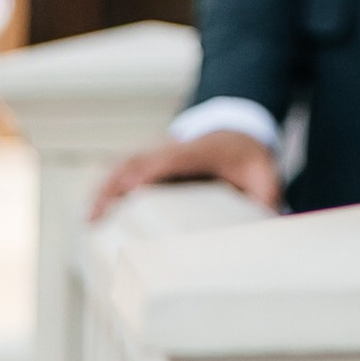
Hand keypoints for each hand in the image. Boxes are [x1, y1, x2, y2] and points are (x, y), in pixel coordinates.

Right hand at [88, 129, 281, 222]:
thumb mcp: (266, 175)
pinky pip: (123, 170)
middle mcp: (176, 148)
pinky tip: (93, 214)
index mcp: (206, 150)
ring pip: (124, 164)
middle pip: (140, 160)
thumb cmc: (249, 158)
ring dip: (105, 189)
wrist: (239, 130)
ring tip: (89, 221)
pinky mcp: (151, 163)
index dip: (156, 169)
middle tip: (98, 216)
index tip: (136, 188)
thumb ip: (268, 200)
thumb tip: (270, 230)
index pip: (178, 157)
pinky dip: (106, 188)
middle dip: (117, 184)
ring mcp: (160, 153)